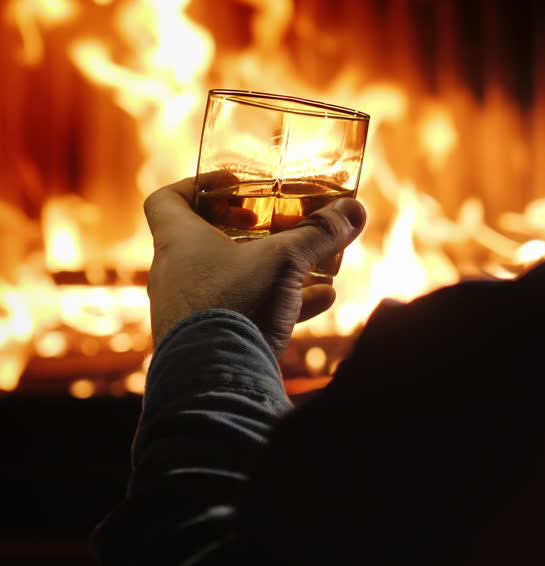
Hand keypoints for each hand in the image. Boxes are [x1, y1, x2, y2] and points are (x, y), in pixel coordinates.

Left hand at [143, 177, 366, 355]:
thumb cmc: (236, 306)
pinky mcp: (209, 340)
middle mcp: (176, 274)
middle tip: (280, 226)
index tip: (233, 185)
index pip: (167, 201)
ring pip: (232, 278)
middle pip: (207, 239)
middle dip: (251, 232)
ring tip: (311, 266)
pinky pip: (245, 312)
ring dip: (271, 270)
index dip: (196, 185)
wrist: (214, 380)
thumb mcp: (285, 261)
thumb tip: (355, 209)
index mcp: (179, 243)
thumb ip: (319, 234)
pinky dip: (281, 303)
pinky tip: (321, 301)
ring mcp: (191, 309)